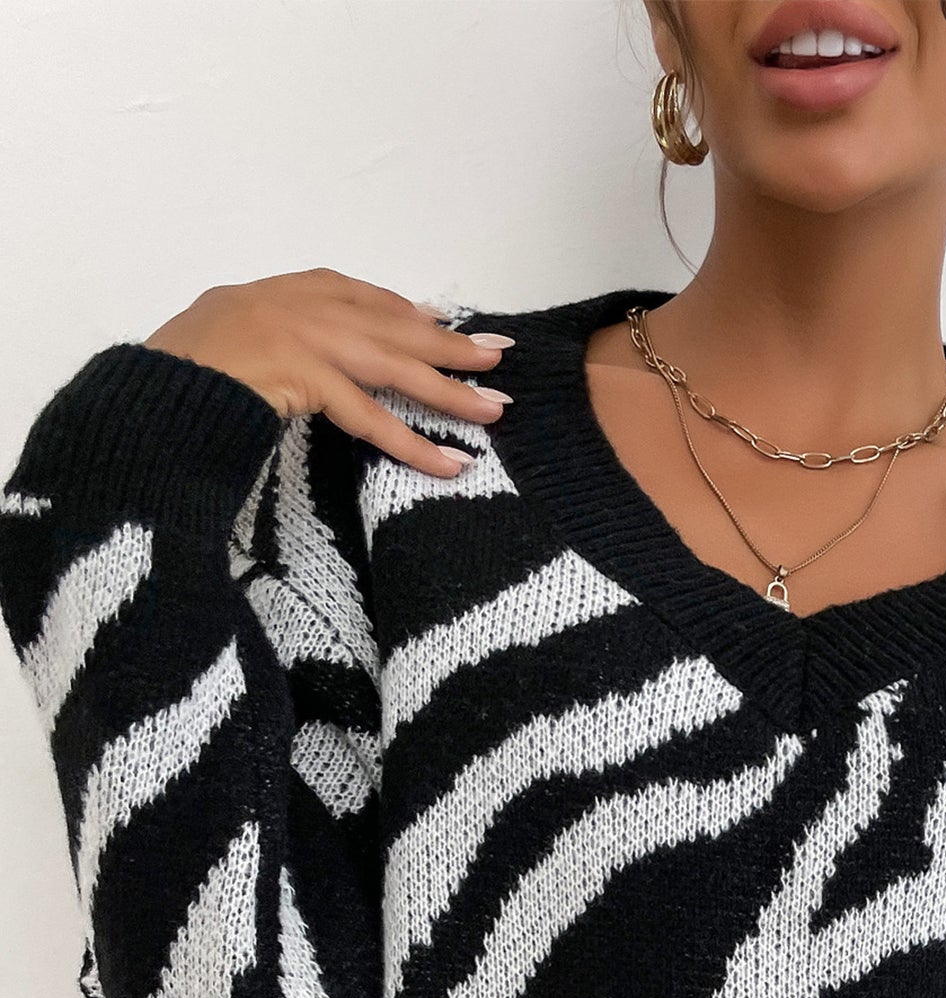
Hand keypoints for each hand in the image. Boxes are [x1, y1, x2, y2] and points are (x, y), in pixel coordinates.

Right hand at [143, 267, 512, 477]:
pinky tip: (449, 464)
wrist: (152, 386)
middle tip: (499, 359)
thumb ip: (282, 337)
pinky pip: (372, 418)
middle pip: (392, 325)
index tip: (443, 322)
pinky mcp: (305, 376)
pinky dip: (413, 444)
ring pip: (394, 367)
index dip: (407, 313)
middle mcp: (301, 305)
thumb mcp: (234, 336)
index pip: (362, 297)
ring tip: (493, 413)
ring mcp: (305, 337)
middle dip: (448, 344)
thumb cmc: (184, 375)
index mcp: (284, 292)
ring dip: (448, 392)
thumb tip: (329, 362)